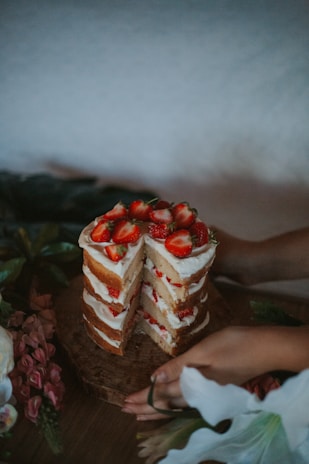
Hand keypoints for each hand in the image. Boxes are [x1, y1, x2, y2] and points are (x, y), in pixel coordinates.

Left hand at [122, 325, 278, 420]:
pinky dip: (172, 406)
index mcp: (194, 385)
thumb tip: (154, 379)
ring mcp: (208, 394)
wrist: (265, 349)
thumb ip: (179, 366)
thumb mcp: (203, 351)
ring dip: (157, 409)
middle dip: (145, 408)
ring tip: (140, 413)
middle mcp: (200, 394)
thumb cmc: (233, 344)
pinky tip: (170, 405)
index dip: (143, 398)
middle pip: (167, 405)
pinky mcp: (214, 390)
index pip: (162, 394)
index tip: (125, 401)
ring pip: (176, 406)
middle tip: (125, 410)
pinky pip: (187, 402)